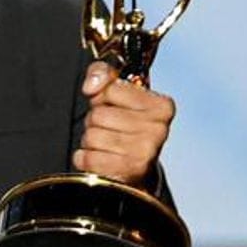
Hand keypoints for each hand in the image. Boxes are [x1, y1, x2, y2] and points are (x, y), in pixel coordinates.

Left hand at [71, 61, 174, 187]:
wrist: (135, 169)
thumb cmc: (125, 127)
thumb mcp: (117, 93)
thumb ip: (102, 74)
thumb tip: (91, 85)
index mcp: (162, 106)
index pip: (112, 89)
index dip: (103, 98)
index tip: (114, 107)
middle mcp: (158, 129)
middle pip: (99, 114)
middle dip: (95, 121)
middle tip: (109, 129)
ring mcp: (144, 152)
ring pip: (91, 136)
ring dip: (90, 141)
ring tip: (106, 145)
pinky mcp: (127, 172)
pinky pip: (87, 157)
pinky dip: (85, 159)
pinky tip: (100, 158)